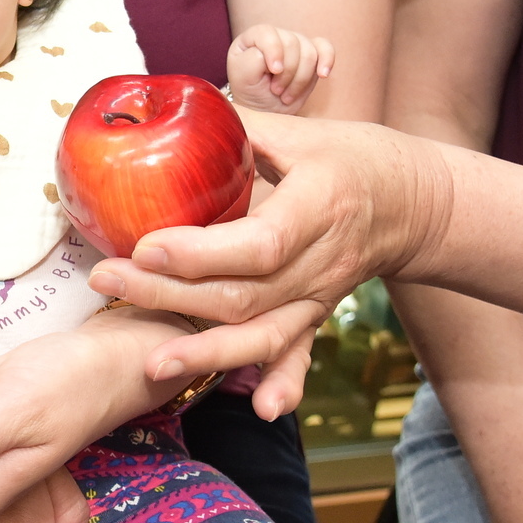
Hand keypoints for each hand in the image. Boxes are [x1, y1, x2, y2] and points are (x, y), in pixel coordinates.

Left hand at [89, 113, 452, 416]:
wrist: (414, 201)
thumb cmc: (351, 156)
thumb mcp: (301, 131)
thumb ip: (238, 128)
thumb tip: (169, 114)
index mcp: (318, 205)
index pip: (258, 242)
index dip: (201, 252)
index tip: (146, 245)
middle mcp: (321, 260)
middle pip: (244, 294)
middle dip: (170, 296)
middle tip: (108, 281)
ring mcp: (320, 295)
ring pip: (262, 333)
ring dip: (206, 353)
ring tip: (152, 363)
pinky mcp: (317, 314)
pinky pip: (298, 352)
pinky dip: (283, 382)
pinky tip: (261, 408)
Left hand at [227, 23, 334, 114]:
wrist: (264, 108)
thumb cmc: (250, 92)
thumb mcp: (242, 79)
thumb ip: (252, 62)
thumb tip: (276, 57)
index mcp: (253, 38)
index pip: (267, 32)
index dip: (274, 50)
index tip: (274, 71)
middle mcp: (276, 37)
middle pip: (292, 43)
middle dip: (287, 72)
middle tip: (276, 90)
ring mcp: (295, 44)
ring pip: (310, 52)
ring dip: (300, 79)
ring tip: (287, 95)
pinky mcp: (312, 55)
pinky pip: (325, 48)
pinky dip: (327, 60)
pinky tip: (323, 74)